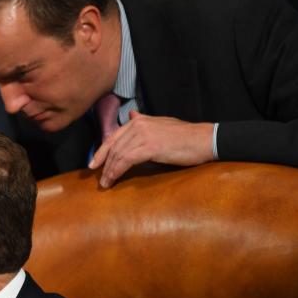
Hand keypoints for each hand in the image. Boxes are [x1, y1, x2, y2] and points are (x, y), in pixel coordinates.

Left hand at [89, 112, 214, 187]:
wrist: (204, 139)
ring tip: (106, 183)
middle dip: (103, 164)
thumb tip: (132, 114)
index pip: (113, 137)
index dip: (101, 152)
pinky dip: (117, 171)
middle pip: (113, 147)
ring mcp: (143, 134)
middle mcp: (138, 124)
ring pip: (118, 154)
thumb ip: (144, 122)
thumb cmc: (184, 136)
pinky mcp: (149, 146)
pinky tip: (114, 179)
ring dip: (109, 171)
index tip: (93, 164)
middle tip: (99, 178)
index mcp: (139, 120)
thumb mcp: (161, 124)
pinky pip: (126, 160)